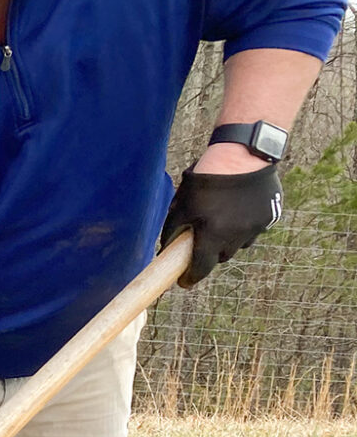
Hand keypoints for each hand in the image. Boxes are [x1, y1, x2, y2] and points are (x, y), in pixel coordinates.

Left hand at [163, 153, 280, 287]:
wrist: (243, 153)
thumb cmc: (207, 177)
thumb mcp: (183, 203)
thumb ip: (173, 229)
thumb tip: (167, 249)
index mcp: (213, 234)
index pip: (201, 267)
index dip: (191, 277)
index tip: (184, 283)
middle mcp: (237, 235)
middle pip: (221, 256)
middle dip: (210, 253)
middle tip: (202, 241)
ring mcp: (257, 226)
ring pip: (239, 244)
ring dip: (228, 239)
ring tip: (221, 218)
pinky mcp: (271, 216)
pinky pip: (254, 230)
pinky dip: (244, 226)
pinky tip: (237, 208)